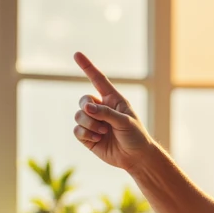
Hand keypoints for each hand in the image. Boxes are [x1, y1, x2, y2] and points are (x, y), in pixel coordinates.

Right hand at [72, 52, 152, 169]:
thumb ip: (106, 113)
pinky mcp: (88, 136)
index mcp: (113, 100)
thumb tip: (86, 108)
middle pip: (83, 100)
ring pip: (79, 116)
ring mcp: (93, 122)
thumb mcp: (125, 122)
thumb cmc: (136, 136)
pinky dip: (86, 134)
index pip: (98, 79)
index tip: (77, 54)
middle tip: (103, 121)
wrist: (136, 158)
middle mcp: (101, 109)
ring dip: (90, 124)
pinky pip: (77, 130)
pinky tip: (98, 139)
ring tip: (104, 132)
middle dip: (89, 110)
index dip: (87, 67)